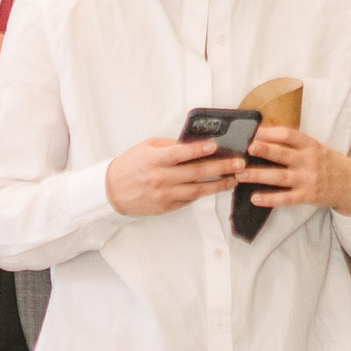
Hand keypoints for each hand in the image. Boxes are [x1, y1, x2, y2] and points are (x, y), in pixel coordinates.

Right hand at [106, 136, 247, 216]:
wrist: (111, 191)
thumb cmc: (130, 165)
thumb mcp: (146, 148)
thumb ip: (169, 146)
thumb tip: (194, 144)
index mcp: (154, 159)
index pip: (179, 153)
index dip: (198, 150)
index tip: (215, 146)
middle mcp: (160, 177)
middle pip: (195, 172)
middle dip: (220, 167)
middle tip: (239, 163)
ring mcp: (164, 194)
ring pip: (197, 189)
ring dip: (218, 184)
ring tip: (234, 178)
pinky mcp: (166, 206)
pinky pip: (189, 199)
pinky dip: (203, 193)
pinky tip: (216, 187)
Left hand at [242, 124, 350, 217]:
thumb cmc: (331, 164)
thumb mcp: (318, 148)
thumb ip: (297, 144)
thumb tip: (269, 135)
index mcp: (311, 146)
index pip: (290, 135)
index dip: (272, 132)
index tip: (255, 131)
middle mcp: (309, 161)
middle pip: (283, 154)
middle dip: (264, 150)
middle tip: (246, 148)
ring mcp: (308, 180)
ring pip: (280, 177)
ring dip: (259, 175)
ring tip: (241, 174)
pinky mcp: (307, 196)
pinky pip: (285, 198)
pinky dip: (269, 199)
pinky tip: (255, 198)